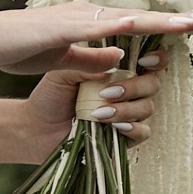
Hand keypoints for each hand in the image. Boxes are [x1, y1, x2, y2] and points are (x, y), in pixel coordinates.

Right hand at [0, 3, 192, 75]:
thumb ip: (91, 61)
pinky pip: (94, 28)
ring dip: (158, 21)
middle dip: (176, 20)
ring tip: (188, 23)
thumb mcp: (63, 61)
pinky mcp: (60, 27)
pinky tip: (138, 25)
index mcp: (92, 23)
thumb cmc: (20, 49)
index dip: (168, 26)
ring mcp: (76, 18)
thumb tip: (119, 61)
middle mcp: (90, 15)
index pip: (137, 26)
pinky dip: (118, 25)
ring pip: (126, 20)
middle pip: (141, 19)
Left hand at [23, 45, 172, 151]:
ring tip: (98, 112)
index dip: (156, 58)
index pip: (149, 60)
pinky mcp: (125, 137)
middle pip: (153, 83)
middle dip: (134, 87)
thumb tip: (118, 56)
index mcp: (117, 69)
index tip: (144, 59)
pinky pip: (143, 132)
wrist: (36, 128)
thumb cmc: (50, 96)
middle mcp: (128, 90)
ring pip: (147, 107)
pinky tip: (114, 126)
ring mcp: (128, 114)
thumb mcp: (64, 73)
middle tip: (108, 92)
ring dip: (125, 109)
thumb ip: (88, 62)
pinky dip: (131, 128)